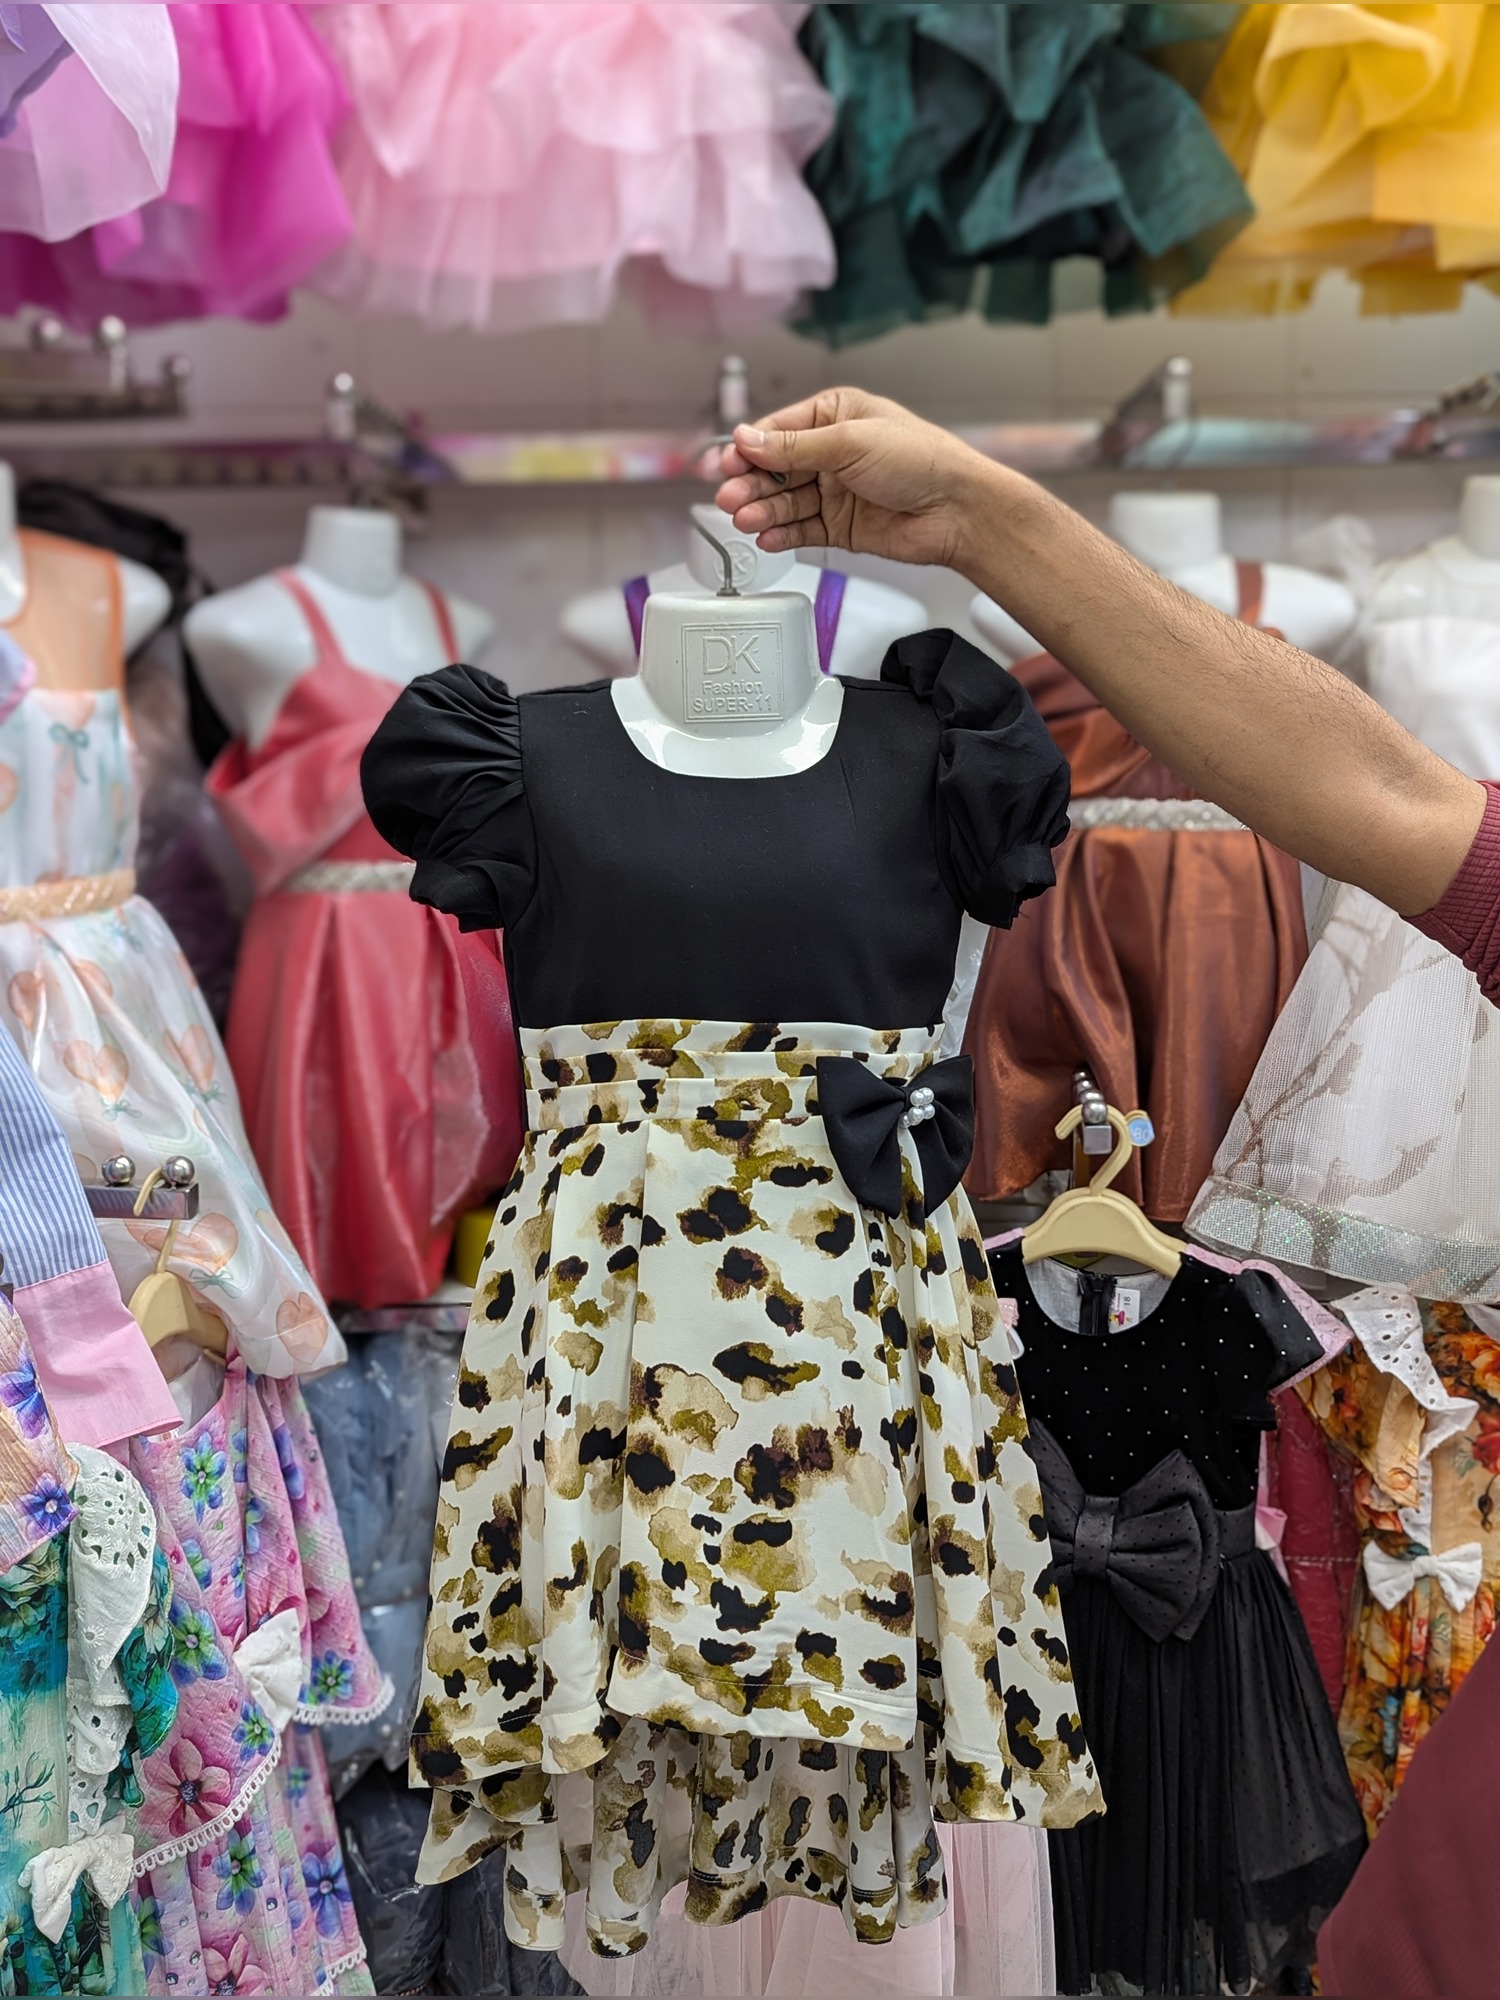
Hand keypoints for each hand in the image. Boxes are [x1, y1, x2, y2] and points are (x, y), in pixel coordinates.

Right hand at [715, 387, 997, 573]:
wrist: (958, 510)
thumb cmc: (921, 461)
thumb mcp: (851, 442)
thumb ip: (795, 446)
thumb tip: (747, 438)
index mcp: (835, 416)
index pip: (778, 431)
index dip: (749, 449)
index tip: (726, 464)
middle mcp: (832, 452)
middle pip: (776, 469)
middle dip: (751, 483)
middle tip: (729, 497)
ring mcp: (835, 491)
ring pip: (786, 502)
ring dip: (763, 511)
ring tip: (745, 519)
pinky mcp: (841, 527)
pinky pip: (802, 530)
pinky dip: (783, 534)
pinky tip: (766, 537)